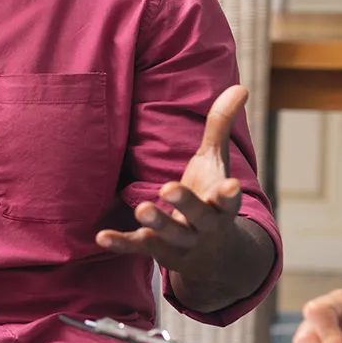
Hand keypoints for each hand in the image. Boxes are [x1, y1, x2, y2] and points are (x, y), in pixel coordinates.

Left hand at [96, 85, 248, 275]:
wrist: (212, 256)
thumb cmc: (210, 197)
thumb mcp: (215, 163)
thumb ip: (220, 126)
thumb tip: (240, 86)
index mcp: (221, 204)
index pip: (228, 200)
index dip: (229, 194)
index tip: (230, 187)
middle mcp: (205, 226)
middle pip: (198, 215)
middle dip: (186, 203)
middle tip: (168, 187)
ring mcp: (181, 241)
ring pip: (170, 235)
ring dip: (157, 223)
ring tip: (142, 208)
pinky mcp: (157, 251)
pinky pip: (138, 248)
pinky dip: (121, 243)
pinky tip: (101, 236)